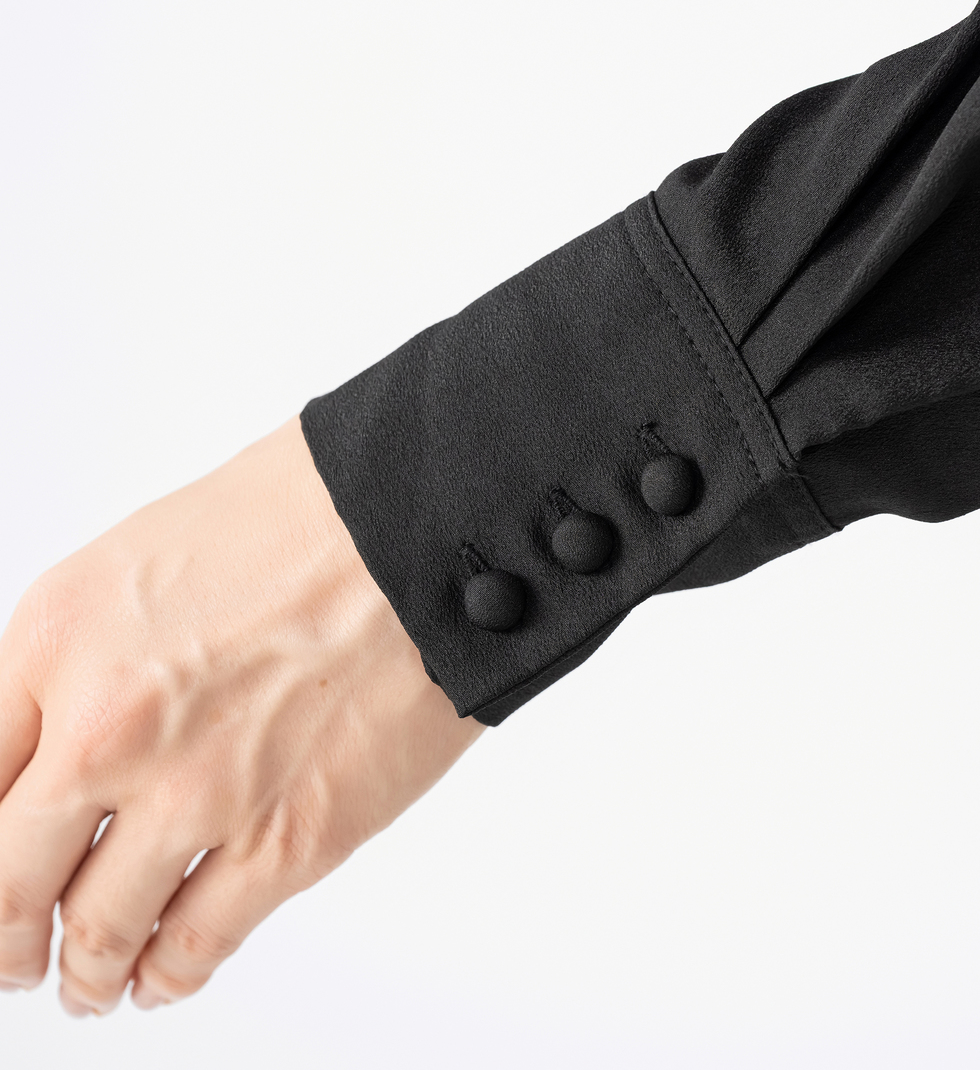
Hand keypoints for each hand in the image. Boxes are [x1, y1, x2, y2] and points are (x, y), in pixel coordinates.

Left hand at [0, 417, 482, 1015]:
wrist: (422, 526)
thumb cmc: (306, 515)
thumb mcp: (142, 559)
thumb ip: (79, 657)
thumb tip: (57, 737)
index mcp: (57, 643)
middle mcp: (107, 731)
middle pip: (8, 882)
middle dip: (4, 935)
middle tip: (11, 952)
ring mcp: (197, 795)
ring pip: (99, 931)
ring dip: (85, 970)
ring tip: (89, 979)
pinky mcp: (289, 840)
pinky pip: (198, 944)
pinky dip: (167, 978)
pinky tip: (159, 980)